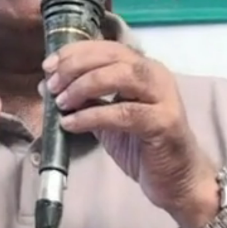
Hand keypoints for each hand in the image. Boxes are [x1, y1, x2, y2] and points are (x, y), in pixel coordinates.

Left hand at [43, 41, 217, 226]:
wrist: (178, 180)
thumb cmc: (143, 148)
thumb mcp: (108, 119)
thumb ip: (84, 101)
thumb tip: (47, 86)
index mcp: (144, 68)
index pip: (107, 47)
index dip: (75, 53)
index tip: (48, 66)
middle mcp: (156, 76)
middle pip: (114, 56)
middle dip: (77, 66)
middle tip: (52, 85)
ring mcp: (164, 98)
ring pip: (122, 76)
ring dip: (84, 86)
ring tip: (62, 102)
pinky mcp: (164, 123)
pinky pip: (124, 113)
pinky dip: (92, 116)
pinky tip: (71, 123)